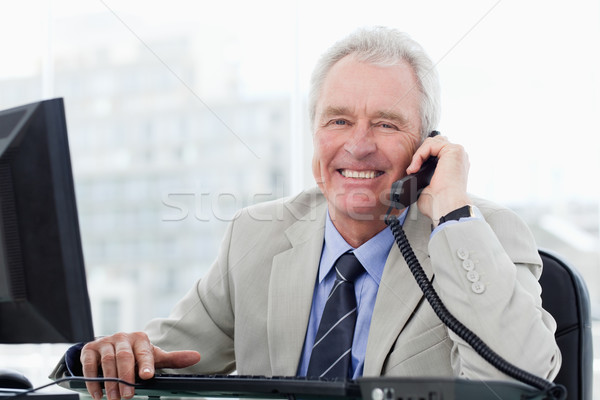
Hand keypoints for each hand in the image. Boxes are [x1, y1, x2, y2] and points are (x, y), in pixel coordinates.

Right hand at [80, 332, 200, 399]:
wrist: (110, 347)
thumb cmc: (136, 354)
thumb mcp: (154, 356)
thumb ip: (173, 358)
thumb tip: (197, 356)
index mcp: (140, 338)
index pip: (144, 352)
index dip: (145, 364)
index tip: (147, 376)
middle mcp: (122, 337)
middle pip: (124, 357)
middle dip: (126, 378)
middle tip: (128, 396)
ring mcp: (105, 342)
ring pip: (107, 361)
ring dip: (110, 382)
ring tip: (114, 398)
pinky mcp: (89, 349)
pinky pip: (89, 364)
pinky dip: (92, 379)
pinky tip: (97, 394)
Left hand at [405, 135, 470, 223]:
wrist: (446, 208)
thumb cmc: (438, 203)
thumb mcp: (428, 187)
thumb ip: (424, 176)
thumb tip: (412, 175)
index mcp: (455, 166)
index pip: (436, 151)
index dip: (422, 157)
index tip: (414, 171)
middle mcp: (459, 158)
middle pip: (434, 143)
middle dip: (420, 154)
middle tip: (413, 169)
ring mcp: (458, 153)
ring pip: (431, 142)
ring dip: (418, 155)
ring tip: (413, 170)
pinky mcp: (454, 150)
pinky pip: (430, 145)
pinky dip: (419, 155)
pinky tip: (415, 168)